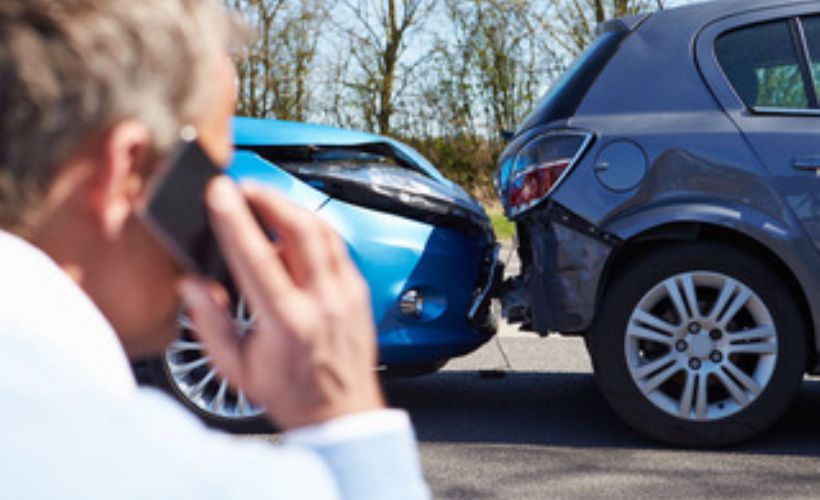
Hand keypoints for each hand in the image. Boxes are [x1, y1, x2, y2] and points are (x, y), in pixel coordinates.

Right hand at [178, 177, 384, 429]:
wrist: (341, 413)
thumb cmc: (290, 393)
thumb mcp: (236, 368)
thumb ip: (210, 324)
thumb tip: (191, 284)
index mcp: (287, 322)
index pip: (258, 256)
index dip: (235, 219)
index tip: (218, 192)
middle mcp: (322, 302)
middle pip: (300, 228)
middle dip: (268, 197)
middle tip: (242, 187)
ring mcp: (346, 293)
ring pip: (323, 230)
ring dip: (291, 207)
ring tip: (264, 200)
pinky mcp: (359, 290)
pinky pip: (336, 245)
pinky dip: (312, 228)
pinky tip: (292, 228)